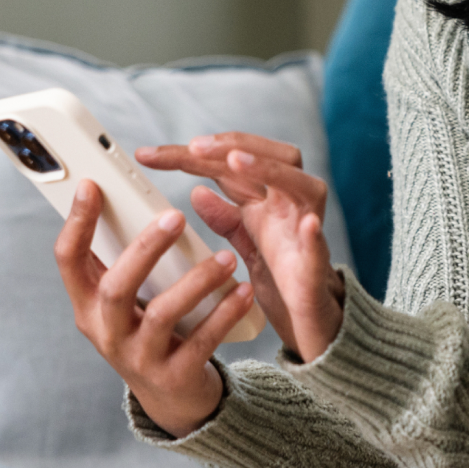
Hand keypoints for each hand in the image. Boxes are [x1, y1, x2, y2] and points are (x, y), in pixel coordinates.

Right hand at [53, 179, 256, 438]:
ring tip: (226, 259)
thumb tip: (136, 196)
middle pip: (116, 288)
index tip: (92, 186)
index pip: (68, 261)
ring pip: (161, 315)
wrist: (173, 398)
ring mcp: (138, 358)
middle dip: (145, 250)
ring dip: (196, 282)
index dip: (76, 223)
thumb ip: (128, 256)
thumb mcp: (127, 299)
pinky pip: (201, 342)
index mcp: (89, 304)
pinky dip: (224, 314)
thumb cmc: (150, 329)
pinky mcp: (174, 377)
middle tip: (175, 216)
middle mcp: (105, 332)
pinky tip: (243, 291)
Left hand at [136, 133, 345, 361]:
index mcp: (270, 198)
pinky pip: (319, 248)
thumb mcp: (245, 244)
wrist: (311, 321)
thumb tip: (196, 192)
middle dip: (232, 146)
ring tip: (237, 161)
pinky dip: (314, 235)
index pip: (233, 163)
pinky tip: (308, 224)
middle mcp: (292, 205)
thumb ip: (225, 217)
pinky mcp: (315, 269)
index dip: (193, 154)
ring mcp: (306, 233)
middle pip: (272, 158)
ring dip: (269, 170)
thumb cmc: (282, 277)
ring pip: (302, 186)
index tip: (148, 156)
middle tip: (195, 147)